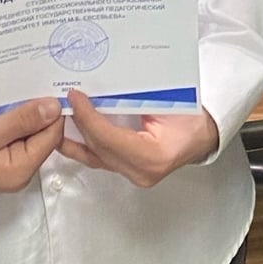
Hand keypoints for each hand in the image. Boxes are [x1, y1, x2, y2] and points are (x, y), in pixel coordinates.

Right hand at [0, 98, 63, 192]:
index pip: (51, 137)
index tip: (48, 90)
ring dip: (28, 116)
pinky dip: (17, 122)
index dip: (53, 113)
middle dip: (40, 113)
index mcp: (20, 171)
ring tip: (19, 97)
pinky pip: (19, 136)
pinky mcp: (3, 157)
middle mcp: (20, 172)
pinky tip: (10, 109)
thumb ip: (22, 121)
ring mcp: (11, 165)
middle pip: (44, 136)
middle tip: (33, 89)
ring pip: (32, 134)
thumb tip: (53, 108)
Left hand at [56, 91, 219, 186]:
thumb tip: (99, 88)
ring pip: (95, 156)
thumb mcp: (168, 102)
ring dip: (74, 138)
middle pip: (98, 148)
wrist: (207, 131)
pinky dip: (83, 146)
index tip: (75, 96)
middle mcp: (142, 171)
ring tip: (55, 120)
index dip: (88, 117)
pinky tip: (67, 136)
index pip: (108, 137)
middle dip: (78, 124)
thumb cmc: (196, 116)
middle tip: (64, 101)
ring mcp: (135, 175)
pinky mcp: (130, 171)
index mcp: (154, 156)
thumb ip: (133, 100)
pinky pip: (100, 159)